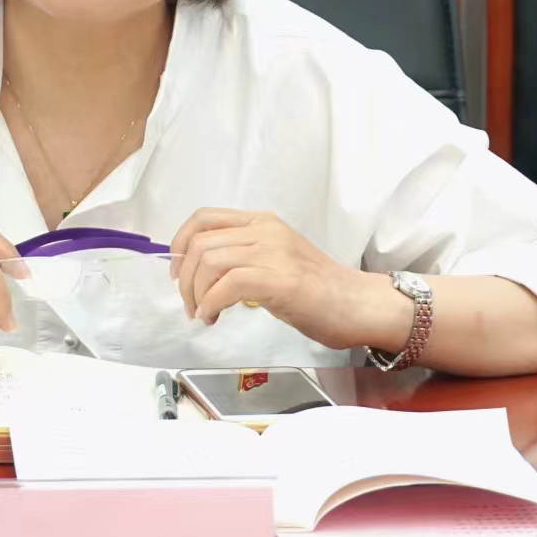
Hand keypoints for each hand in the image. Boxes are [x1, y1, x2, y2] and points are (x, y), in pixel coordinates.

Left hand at [170, 208, 399, 351]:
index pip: (205, 218)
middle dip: (184, 279)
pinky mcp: (280, 279)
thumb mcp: (276, 262)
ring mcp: (274, 252)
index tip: (178, 274)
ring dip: (195, 293)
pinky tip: (213, 318)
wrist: (359, 304)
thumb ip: (245, 259)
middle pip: (200, 243)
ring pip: (209, 261)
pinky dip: (210, 303)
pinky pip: (227, 284)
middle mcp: (265, 230)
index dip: (180, 243)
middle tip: (190, 305)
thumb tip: (204, 276)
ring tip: (203, 315)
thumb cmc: (320, 292)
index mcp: (262, 223)